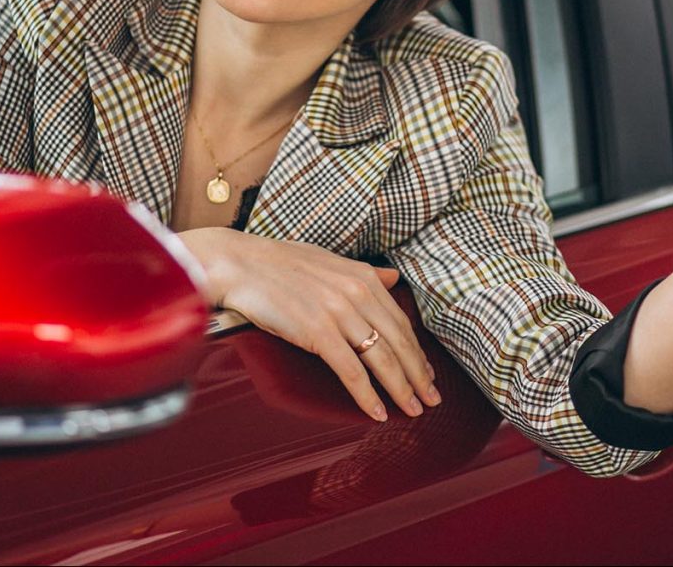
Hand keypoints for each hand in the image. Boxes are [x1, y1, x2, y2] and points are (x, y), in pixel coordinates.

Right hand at [181, 229, 439, 421]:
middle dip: (419, 375)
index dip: (417, 352)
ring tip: (414, 409)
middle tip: (432, 399)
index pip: (401, 322)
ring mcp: (340, 313)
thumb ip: (365, 274)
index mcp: (364, 276)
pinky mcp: (318, 333)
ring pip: (382, 360)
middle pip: (399, 343)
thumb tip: (394, 278)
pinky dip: (368, 396)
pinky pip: (351, 372)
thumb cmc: (281, 263)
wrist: (241, 264)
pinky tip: (379, 412)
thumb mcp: (331, 261)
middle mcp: (358, 293)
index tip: (427, 373)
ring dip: (402, 389)